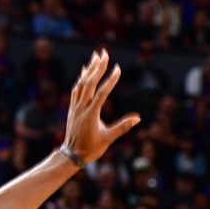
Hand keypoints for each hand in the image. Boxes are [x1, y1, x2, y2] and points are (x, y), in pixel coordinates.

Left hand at [64, 49, 140, 163]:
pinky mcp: (72, 108)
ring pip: (81, 83)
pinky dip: (81, 79)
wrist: (72, 155)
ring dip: (89, 69)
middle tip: (104, 53)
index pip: (102, 92)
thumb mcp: (109, 138)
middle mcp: (81, 107)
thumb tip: (137, 118)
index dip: (110, 80)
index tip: (118, 68)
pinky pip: (76, 89)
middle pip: (89, 82)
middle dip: (97, 67)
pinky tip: (84, 71)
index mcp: (91, 114)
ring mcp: (75, 106)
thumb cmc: (92, 148)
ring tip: (95, 57)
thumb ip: (123, 127)